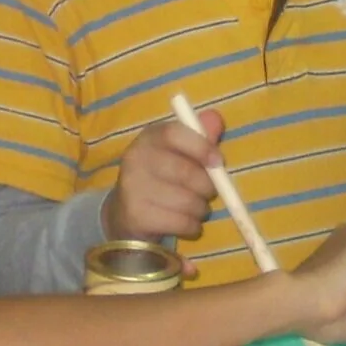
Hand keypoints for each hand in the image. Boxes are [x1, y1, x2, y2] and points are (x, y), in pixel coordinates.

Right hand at [102, 105, 223, 241]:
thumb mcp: (179, 154)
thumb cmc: (163, 179)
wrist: (127, 215)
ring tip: (197, 209)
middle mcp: (135, 158)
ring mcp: (133, 187)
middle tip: (209, 193)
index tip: (218, 161)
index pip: (174, 134)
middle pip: (185, 172)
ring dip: (201, 209)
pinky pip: (181, 222)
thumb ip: (200, 137)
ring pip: (187, 201)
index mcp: (149, 137)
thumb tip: (216, 119)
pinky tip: (187, 224)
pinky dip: (192, 226)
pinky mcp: (136, 216)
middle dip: (207, 187)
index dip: (201, 146)